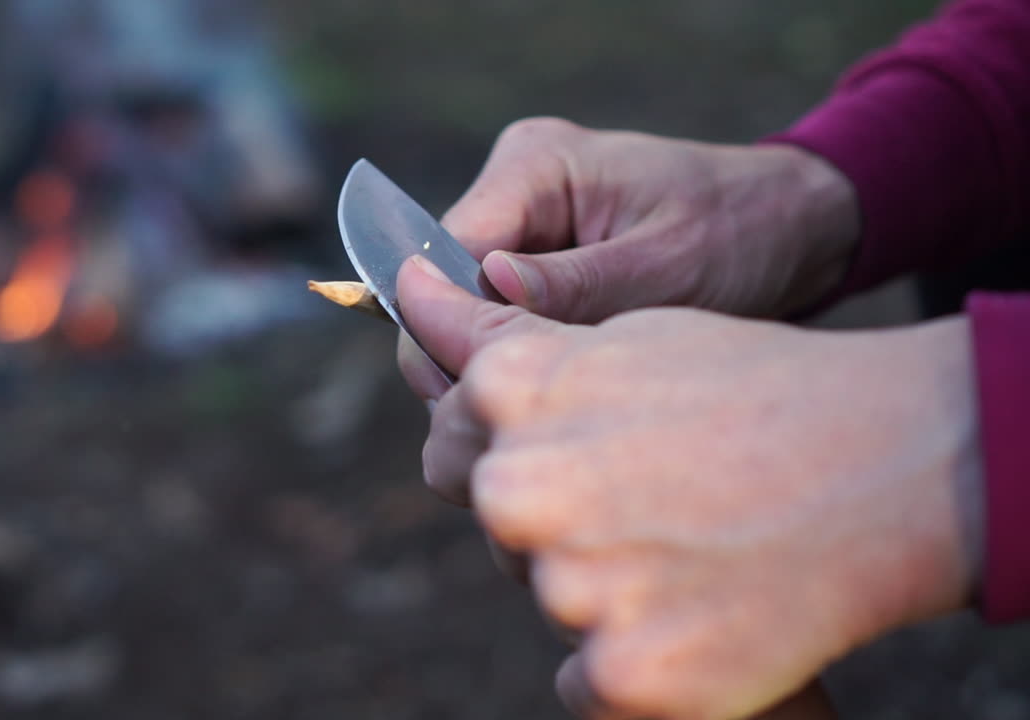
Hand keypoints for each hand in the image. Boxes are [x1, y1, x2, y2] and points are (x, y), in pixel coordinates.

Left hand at [399, 256, 981, 718]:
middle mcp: (521, 487)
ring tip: (688, 538)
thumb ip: (503, 335)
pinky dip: (630, 655)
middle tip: (647, 490)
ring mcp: (569, 586)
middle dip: (549, 504)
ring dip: (598, 577)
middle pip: (493, 513)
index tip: (576, 434)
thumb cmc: (756, 389)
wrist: (893, 467)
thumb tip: (411, 296)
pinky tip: (693, 606)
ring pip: (542, 591)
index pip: (449, 427)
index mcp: (512, 390)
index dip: (516, 432)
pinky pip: (580, 676)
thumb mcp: (625, 334)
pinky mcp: (619, 675)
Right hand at [400, 118, 858, 399]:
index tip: (479, 393)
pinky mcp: (536, 263)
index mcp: (537, 164)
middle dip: (463, 351)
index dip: (444, 323)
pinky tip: (556, 390)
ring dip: (494, 360)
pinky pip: (499, 319)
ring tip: (544, 408)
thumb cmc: (743, 232)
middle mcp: (515, 187)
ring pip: (464, 310)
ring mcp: (522, 225)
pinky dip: (519, 357)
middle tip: (507, 422)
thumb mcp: (670, 265)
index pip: (445, 248)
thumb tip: (488, 290)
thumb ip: (577, 284)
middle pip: (441, 283)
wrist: (793, 227)